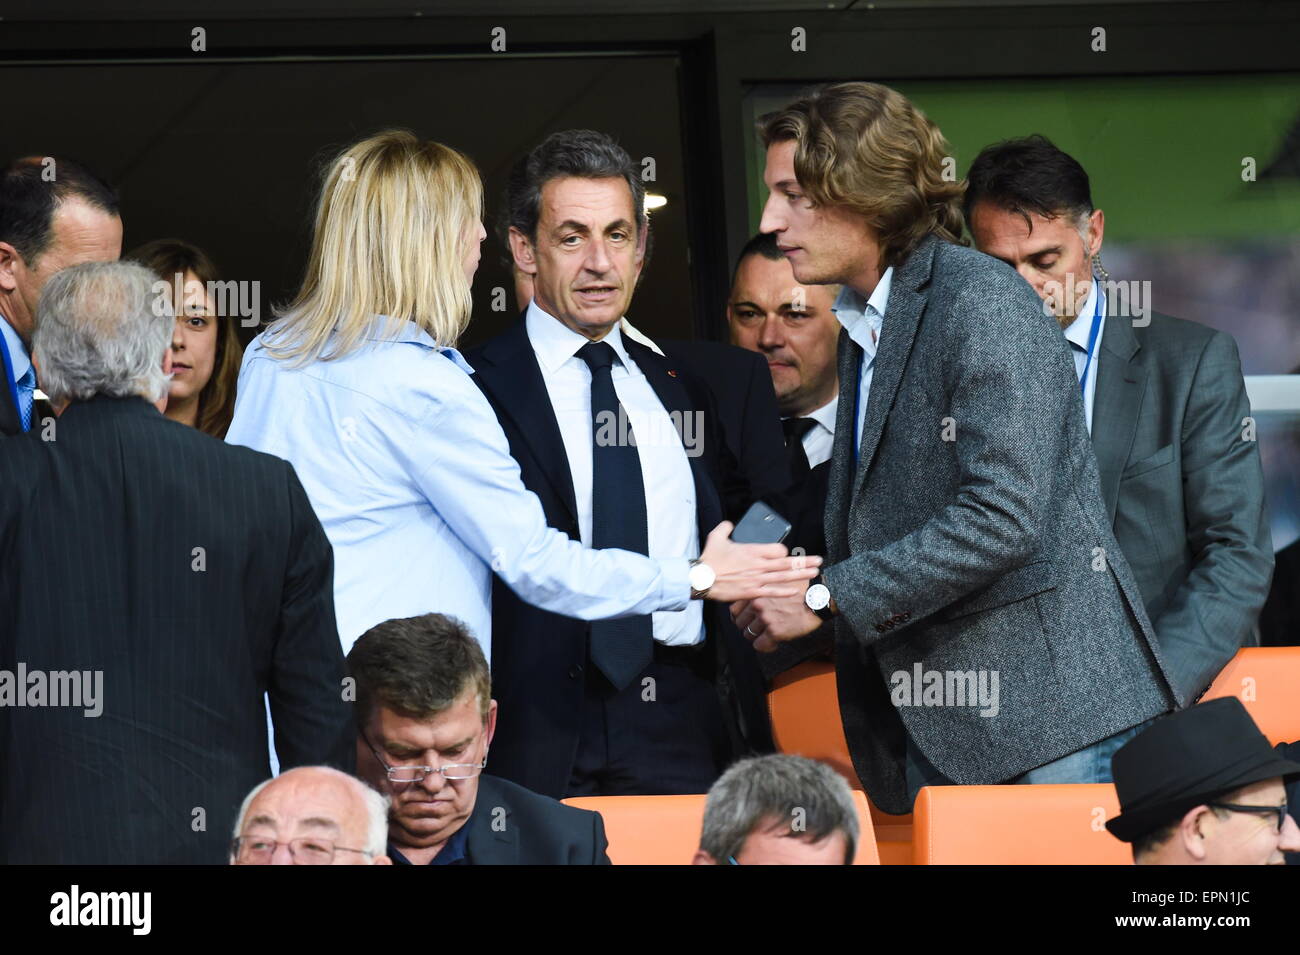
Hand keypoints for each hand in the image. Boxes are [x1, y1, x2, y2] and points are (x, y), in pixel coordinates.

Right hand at [697, 521, 820, 602]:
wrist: (701, 579)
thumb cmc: (709, 559)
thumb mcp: (716, 537)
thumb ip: (726, 528)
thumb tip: (730, 524)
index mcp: (752, 550)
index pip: (778, 549)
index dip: (784, 552)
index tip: (784, 554)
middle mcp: (758, 564)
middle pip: (787, 562)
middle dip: (805, 561)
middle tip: (819, 560)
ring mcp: (756, 579)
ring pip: (784, 576)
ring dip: (801, 574)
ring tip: (814, 572)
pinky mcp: (751, 591)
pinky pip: (772, 591)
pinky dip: (785, 591)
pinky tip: (796, 591)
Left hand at [731, 584, 821, 651]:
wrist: (818, 597)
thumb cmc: (801, 588)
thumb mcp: (776, 582)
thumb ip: (761, 589)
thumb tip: (752, 598)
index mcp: (756, 592)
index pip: (734, 610)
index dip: (740, 617)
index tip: (746, 620)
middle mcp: (757, 605)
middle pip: (740, 623)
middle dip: (749, 627)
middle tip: (759, 629)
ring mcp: (765, 618)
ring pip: (749, 635)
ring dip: (757, 637)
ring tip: (767, 635)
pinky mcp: (775, 631)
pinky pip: (760, 645)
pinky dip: (766, 647)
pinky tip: (774, 643)